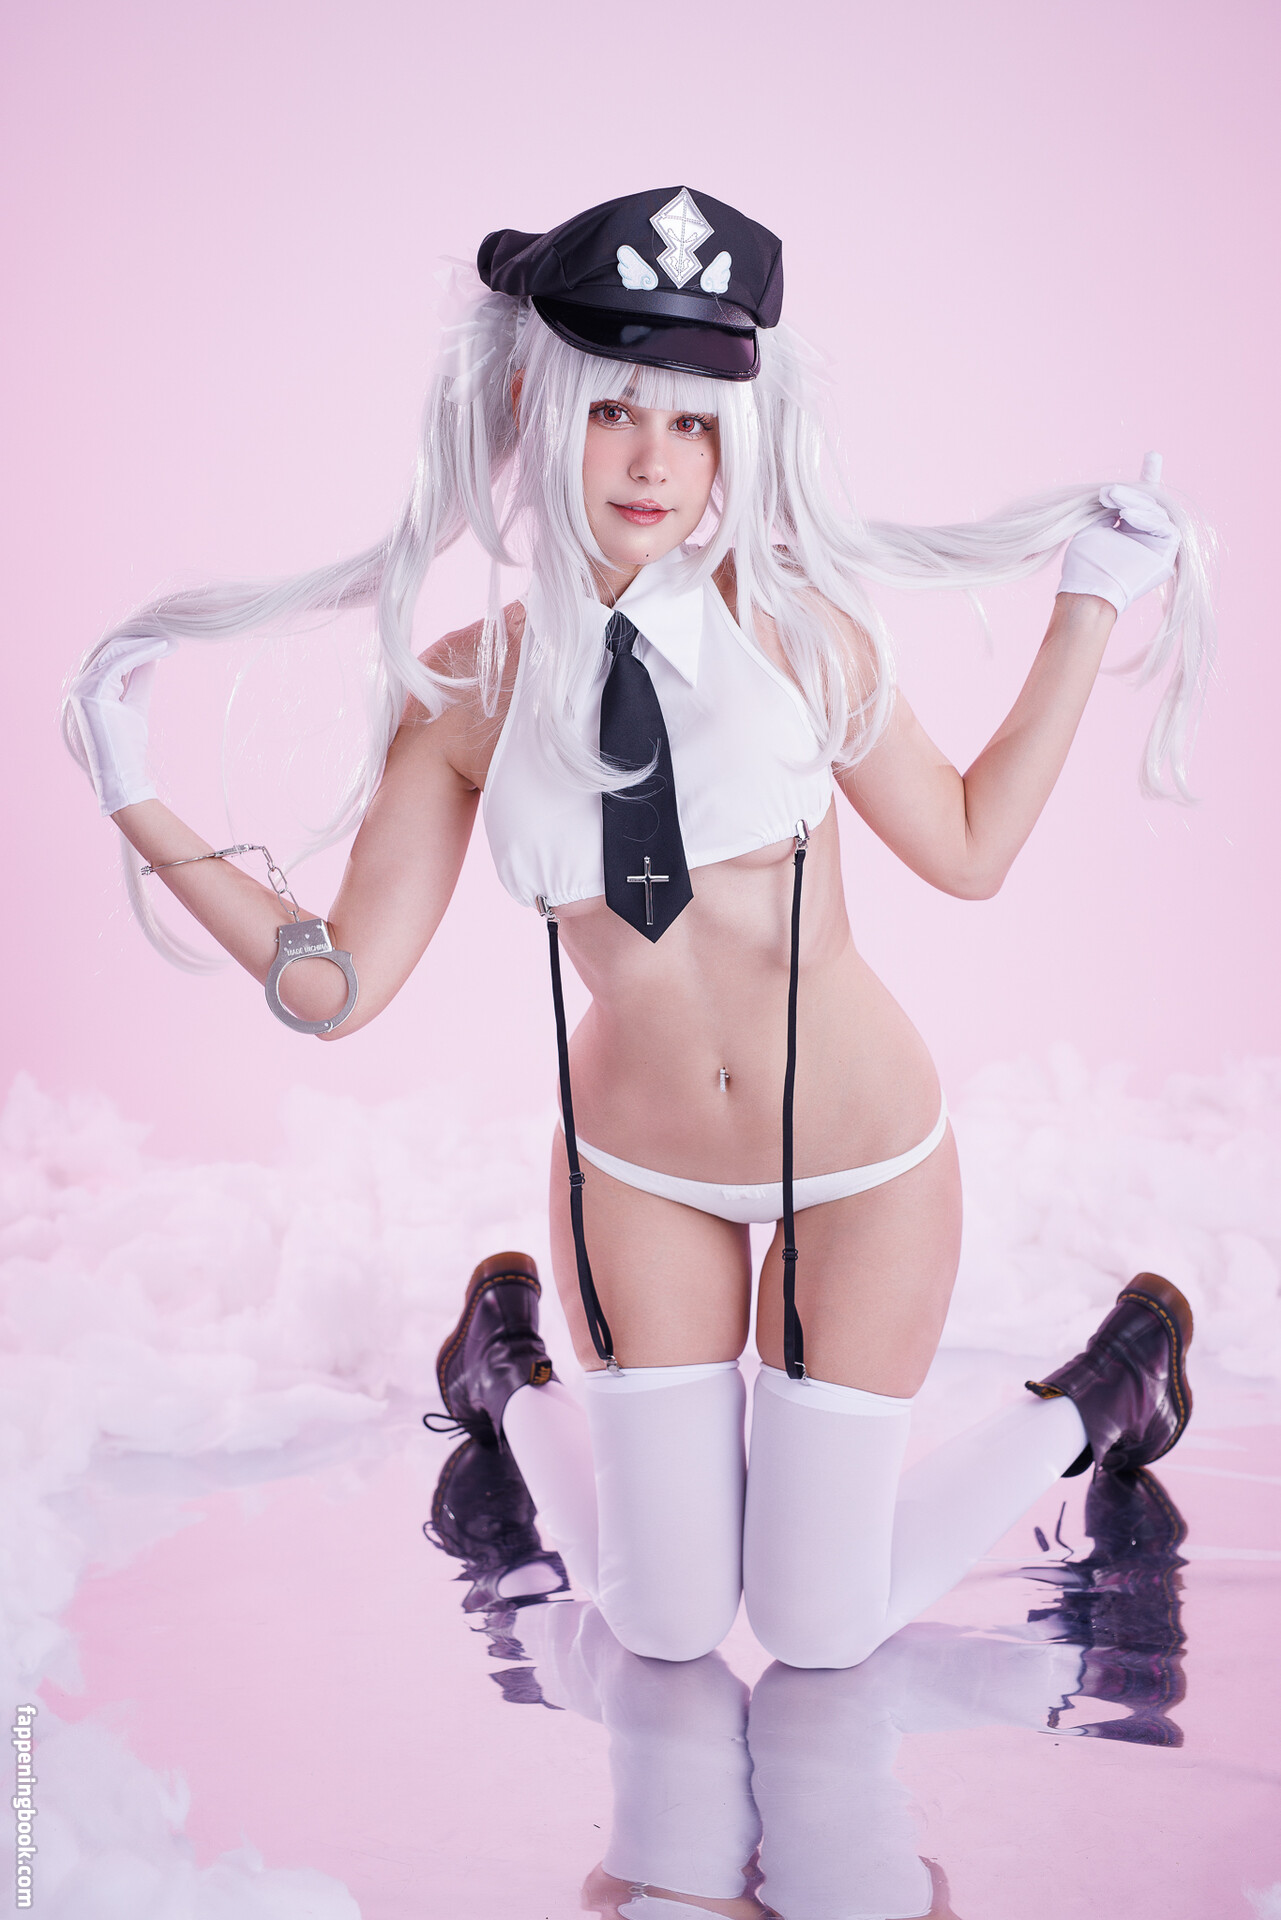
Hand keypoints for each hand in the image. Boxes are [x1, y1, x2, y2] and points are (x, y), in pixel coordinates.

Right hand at [66, 631, 175, 814]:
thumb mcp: (136, 705)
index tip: (164, 642)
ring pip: (114, 653)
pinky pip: (118, 663)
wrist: (121, 775)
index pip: (112, 658)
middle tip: (168, 637)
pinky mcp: (90, 692)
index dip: (137, 646)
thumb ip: (139, 680)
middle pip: (111, 651)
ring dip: (143, 644)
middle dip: (141, 641)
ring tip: (168, 642)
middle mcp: (81, 685)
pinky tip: (160, 649)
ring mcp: (82, 688)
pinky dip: (140, 653)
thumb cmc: (126, 747)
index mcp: (89, 688)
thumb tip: (151, 656)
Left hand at [1057, 456, 1180, 615]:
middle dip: (1129, 494)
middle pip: (1148, 504)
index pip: (1140, 501)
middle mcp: (1145, 538)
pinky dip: (1147, 518)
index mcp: (1128, 531)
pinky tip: (1129, 515)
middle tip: (1109, 491)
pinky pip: (1166, 528)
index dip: (1148, 478)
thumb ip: (1109, 508)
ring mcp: (1157, 547)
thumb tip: (1117, 489)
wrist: (1087, 590)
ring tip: (1113, 500)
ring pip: (1156, 513)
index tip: (1152, 456)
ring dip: (1134, 503)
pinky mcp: (1166, 555)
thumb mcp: (1093, 526)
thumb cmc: (1084, 563)